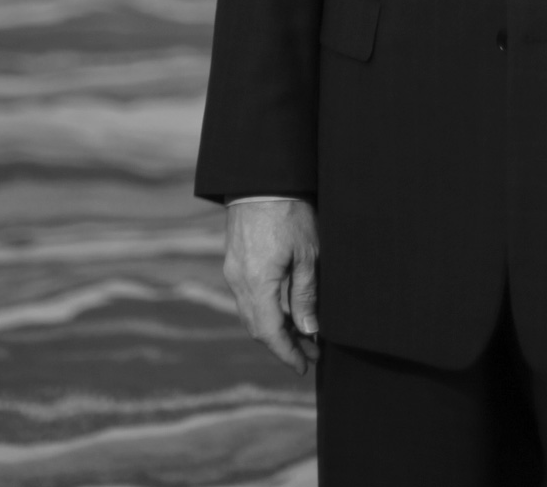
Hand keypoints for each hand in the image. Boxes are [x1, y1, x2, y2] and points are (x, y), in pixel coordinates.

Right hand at [223, 199, 321, 373]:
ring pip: (252, 313)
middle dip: (284, 344)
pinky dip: (267, 310)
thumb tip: (308, 330)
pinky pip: (248, 297)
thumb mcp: (307, 255)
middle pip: (258, 327)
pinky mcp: (234, 261)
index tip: (304, 367)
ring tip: (305, 334)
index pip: (269, 332)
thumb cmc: (290, 212)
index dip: (287, 353)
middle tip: (312, 354)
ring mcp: (233, 271)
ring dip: (276, 328)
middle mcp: (239, 281)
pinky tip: (287, 310)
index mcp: (257, 282)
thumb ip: (305, 295)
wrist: (261, 179)